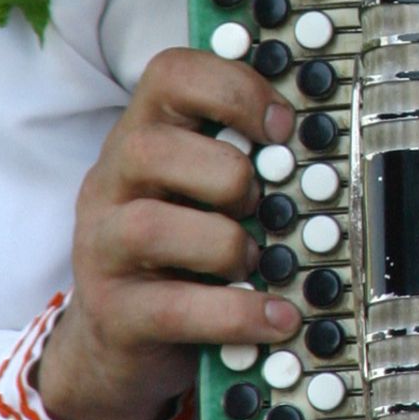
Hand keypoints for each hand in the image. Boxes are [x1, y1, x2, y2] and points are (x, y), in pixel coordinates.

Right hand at [37, 49, 301, 419]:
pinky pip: (173, 307)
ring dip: (225, 244)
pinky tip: (275, 316)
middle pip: (150, 147)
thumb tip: (315, 143)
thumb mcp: (202, 194)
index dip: (233, 88)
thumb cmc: (178, 255)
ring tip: (256, 262)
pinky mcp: (115, 313)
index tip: (281, 125)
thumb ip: (241, 158)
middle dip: (227, 174)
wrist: (117, 344)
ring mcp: (103, 250)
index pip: (168, 76)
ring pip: (150, 227)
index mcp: (141, 139)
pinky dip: (236, 312)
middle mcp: (112, 185)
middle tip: (260, 205)